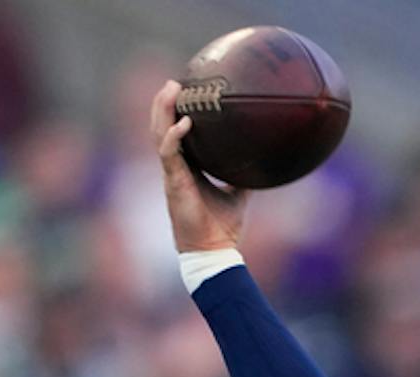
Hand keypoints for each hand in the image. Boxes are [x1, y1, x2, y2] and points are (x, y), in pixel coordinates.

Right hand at [151, 78, 245, 253]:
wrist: (214, 249)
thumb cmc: (223, 226)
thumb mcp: (237, 194)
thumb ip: (242, 175)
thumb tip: (261, 160)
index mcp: (187, 169)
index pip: (174, 134)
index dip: (174, 113)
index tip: (183, 92)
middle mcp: (175, 168)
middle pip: (161, 128)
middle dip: (163, 104)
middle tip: (173, 83)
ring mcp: (172, 174)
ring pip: (159, 135)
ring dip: (162, 111)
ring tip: (170, 90)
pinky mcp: (173, 183)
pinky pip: (169, 154)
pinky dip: (174, 136)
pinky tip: (184, 123)